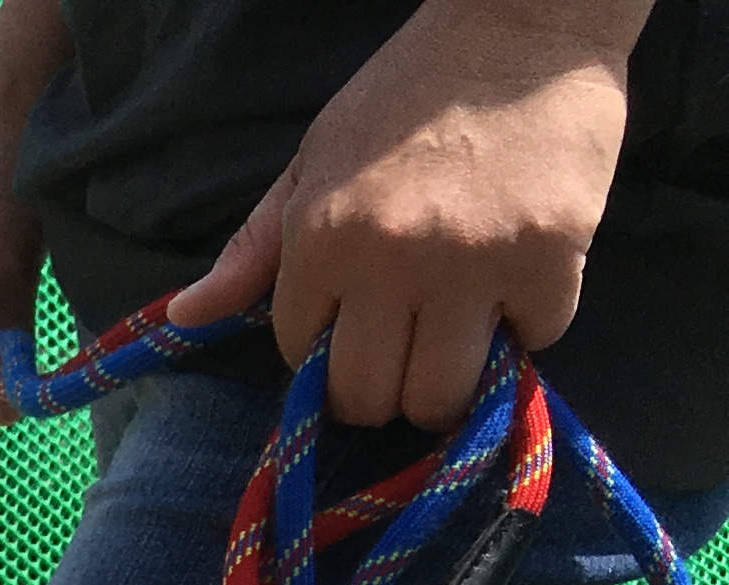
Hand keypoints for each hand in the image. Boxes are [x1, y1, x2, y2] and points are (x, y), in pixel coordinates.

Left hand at [167, 0, 643, 428]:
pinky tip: (519, 283)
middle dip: (378, 390)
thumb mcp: (314, 163)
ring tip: (457, 337)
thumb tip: (184, 317)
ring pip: (442, 394)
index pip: (301, 355)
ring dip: (446, 382)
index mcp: (321, 239)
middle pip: (368, 396)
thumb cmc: (409, 93)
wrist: (525, 23)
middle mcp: (391, 259)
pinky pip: (536, 337)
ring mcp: (474, 261)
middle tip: (403, 356)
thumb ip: (254, 251)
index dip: (325, 350)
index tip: (352, 325)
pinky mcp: (551, 253)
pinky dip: (529, 324)